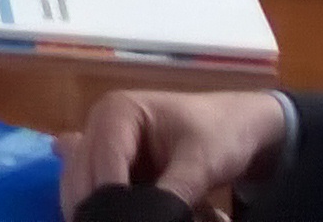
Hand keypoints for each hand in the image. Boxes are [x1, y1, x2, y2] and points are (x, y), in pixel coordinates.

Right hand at [62, 89, 290, 210]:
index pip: (99, 162)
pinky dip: (109, 210)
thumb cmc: (222, 134)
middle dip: (102, 208)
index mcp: (115, 111)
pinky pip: (96, 195)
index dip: (111, 199)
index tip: (129, 221)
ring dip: (102, 210)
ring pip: (82, 190)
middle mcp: (98, 127)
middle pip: (81, 178)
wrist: (241, 130)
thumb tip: (151, 219)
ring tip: (133, 217)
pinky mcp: (111, 169)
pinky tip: (124, 215)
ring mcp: (102, 148)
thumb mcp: (200, 162)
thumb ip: (172, 194)